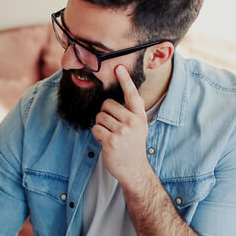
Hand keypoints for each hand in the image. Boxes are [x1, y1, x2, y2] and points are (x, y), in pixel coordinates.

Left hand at [92, 65, 149, 185]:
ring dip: (101, 125)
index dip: (124, 79)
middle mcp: (132, 122)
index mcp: (139, 115)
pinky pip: (96, 128)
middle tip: (113, 127)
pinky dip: (97, 134)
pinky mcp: (111, 141)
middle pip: (107, 105)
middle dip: (105, 114)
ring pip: (100, 117)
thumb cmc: (133, 145)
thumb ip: (134, 111)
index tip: (118, 66)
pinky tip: (105, 141)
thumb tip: (130, 95)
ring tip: (111, 135)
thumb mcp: (139, 126)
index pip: (131, 94)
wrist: (133, 168)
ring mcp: (122, 131)